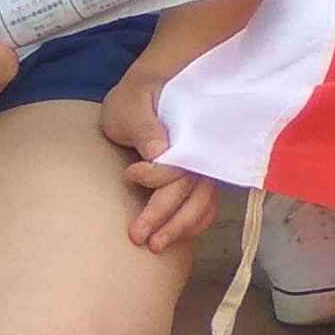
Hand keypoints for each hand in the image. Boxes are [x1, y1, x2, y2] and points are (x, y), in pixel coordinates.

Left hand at [98, 61, 213, 253]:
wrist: (150, 88)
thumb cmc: (136, 98)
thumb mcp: (130, 106)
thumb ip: (143, 127)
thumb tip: (158, 150)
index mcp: (183, 135)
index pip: (176, 166)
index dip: (154, 176)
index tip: (129, 172)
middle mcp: (198, 153)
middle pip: (189, 191)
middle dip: (165, 217)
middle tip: (138, 237)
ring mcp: (201, 166)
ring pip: (201, 203)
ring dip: (181, 227)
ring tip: (155, 245)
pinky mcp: (197, 177)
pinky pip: (205, 205)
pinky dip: (195, 223)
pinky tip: (178, 236)